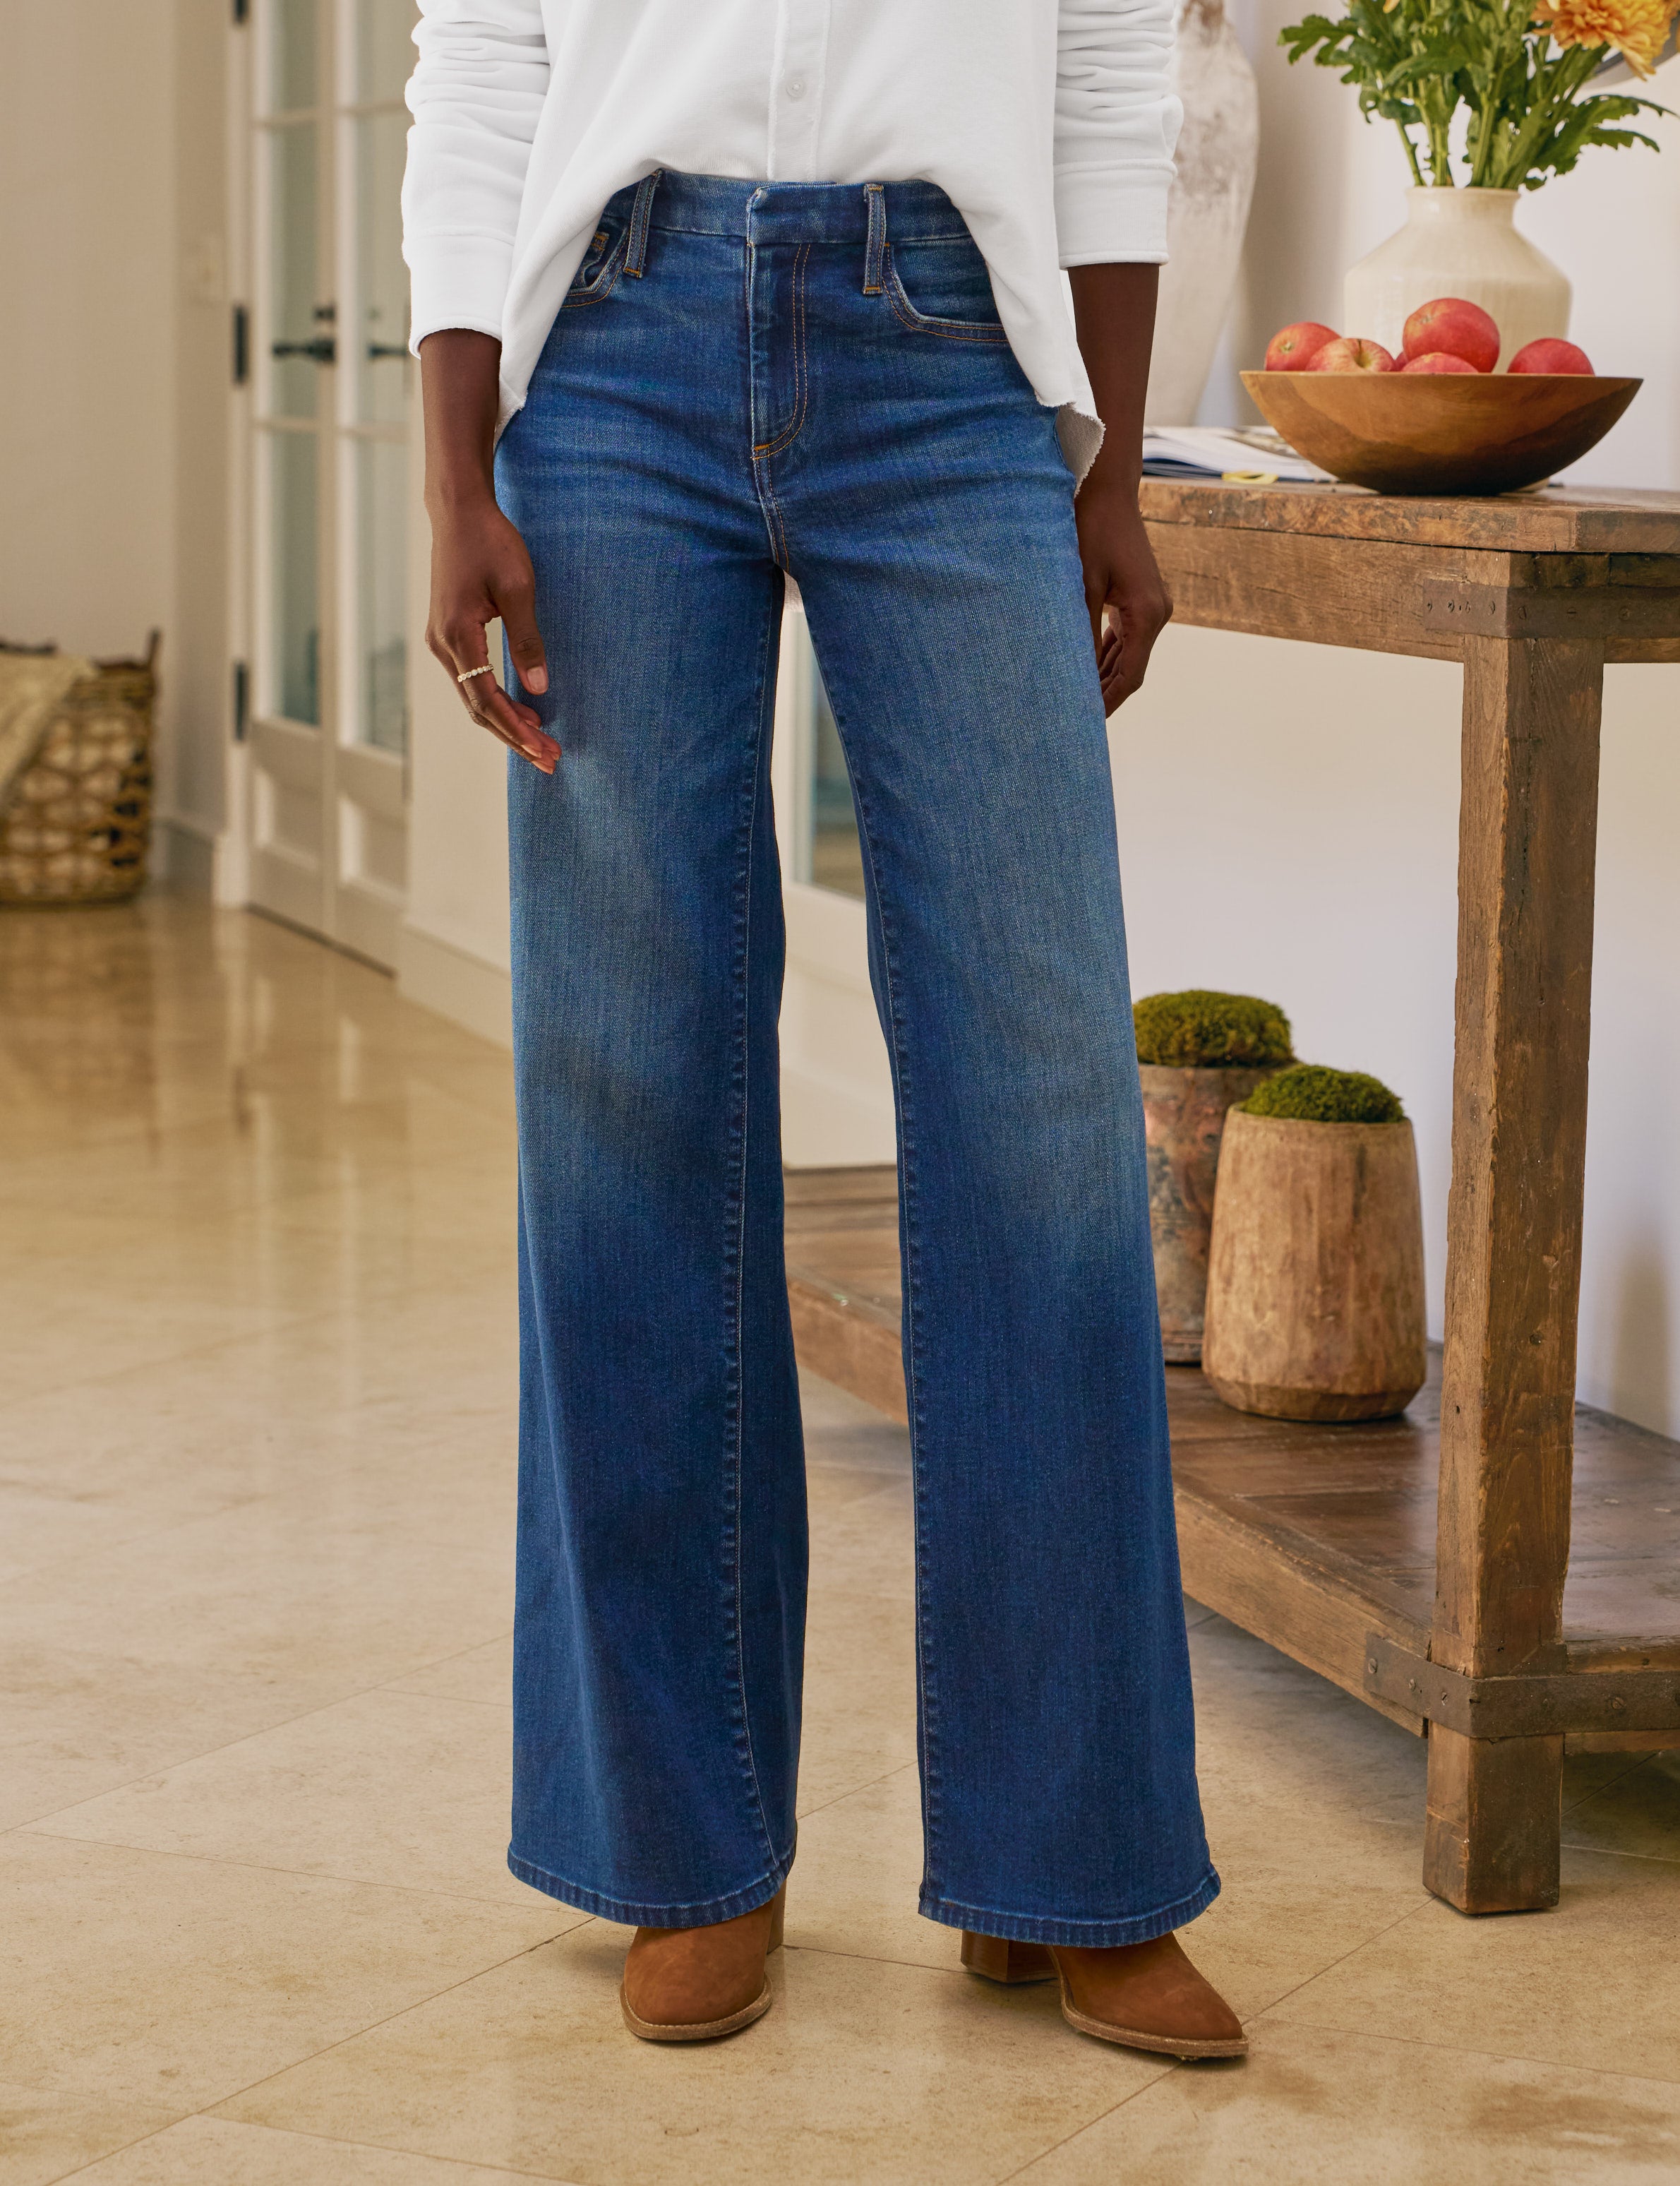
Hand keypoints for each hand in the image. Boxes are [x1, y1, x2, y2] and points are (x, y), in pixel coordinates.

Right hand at [425, 495, 557, 772]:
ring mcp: (442, 641)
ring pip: (474, 697)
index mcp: (456, 635)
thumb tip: (539, 688)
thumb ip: (527, 640)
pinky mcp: (449, 634)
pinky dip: (497, 701)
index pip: (487, 699)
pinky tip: (524, 710)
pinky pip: (472, 680)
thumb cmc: (490, 542)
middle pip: (478, 708)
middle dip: (515, 737)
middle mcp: (442, 645)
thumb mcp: (517, 588)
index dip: (516, 729)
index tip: (543, 750)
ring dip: (508, 723)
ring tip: (542, 742)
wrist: (459, 511)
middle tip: (551, 759)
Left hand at [1075, 485, 1171, 714]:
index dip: (1108, 702)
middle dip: (1105, 694)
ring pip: (1128, 656)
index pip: (1130, 676)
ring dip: (1105, 677)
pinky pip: (1126, 637)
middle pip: (1131, 670)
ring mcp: (1152, 606)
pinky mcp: (1141, 598)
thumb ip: (1081, 633)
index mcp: (1147, 614)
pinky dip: (1108, 655)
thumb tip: (1073, 675)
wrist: (1107, 493)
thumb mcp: (1081, 586)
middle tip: (1074, 719)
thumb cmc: (1091, 532)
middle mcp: (1157, 614)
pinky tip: (1086, 670)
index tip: (1086, 723)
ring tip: (1076, 700)